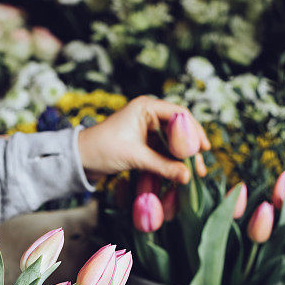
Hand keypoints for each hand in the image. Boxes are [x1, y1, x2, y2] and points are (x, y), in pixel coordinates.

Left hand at [77, 96, 209, 184]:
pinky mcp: (142, 144)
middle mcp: (148, 115)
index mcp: (146, 108)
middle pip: (178, 130)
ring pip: (171, 144)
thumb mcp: (135, 158)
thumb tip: (187, 177)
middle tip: (201, 168)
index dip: (195, 132)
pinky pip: (162, 152)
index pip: (179, 115)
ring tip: (193, 176)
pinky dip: (170, 163)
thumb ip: (163, 167)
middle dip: (190, 150)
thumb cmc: (102, 150)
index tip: (205, 148)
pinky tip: (178, 175)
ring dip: (181, 159)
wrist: (79, 160)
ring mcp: (145, 130)